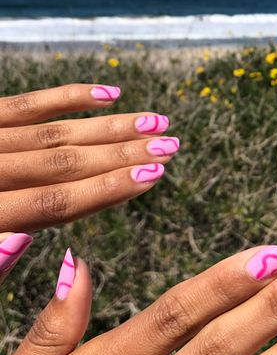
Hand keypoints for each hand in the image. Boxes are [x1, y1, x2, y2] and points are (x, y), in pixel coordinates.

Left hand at [0, 83, 178, 270]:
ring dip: (110, 127)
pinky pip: (27, 103)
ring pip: (56, 132)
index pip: (56, 202)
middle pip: (65, 162)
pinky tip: (110, 94)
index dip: (108, 189)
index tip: (154, 175)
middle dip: (123, 154)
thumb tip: (68, 261)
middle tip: (171, 146)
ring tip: (156, 122)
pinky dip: (70, 97)